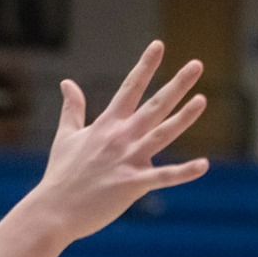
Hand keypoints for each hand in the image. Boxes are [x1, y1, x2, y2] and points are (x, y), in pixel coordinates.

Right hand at [26, 40, 209, 242]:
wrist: (53, 211)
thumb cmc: (61, 175)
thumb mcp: (66, 136)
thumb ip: (72, 108)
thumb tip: (67, 82)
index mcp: (106, 125)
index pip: (130, 88)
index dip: (145, 66)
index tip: (159, 45)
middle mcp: (120, 138)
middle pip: (154, 105)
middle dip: (177, 84)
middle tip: (197, 65)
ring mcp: (128, 160)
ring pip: (162, 134)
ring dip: (184, 118)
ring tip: (203, 100)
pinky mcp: (132, 184)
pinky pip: (164, 177)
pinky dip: (184, 172)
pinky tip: (204, 165)